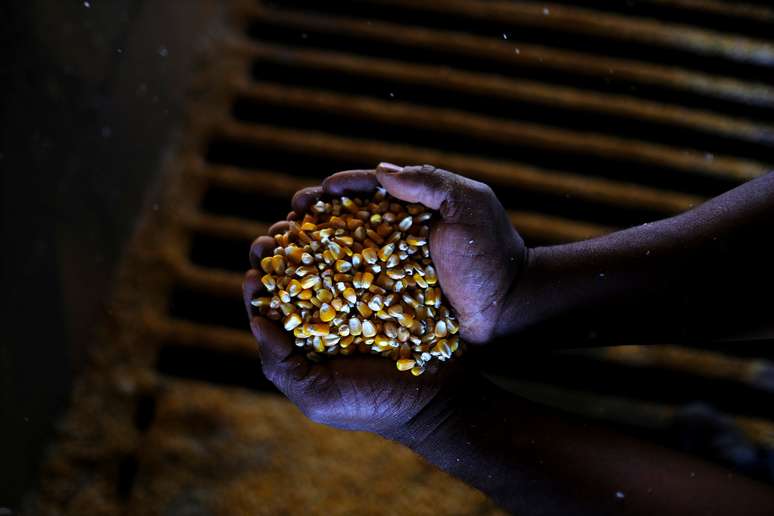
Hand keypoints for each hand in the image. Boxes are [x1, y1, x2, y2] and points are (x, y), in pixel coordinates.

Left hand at [243, 236, 464, 437]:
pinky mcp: (391, 276)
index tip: (255, 272)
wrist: (436, 398)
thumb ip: (282, 365)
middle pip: (296, 270)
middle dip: (279, 250)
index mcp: (305, 336)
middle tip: (272, 237)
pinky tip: (342, 210)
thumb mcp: (319, 396)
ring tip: (300, 214)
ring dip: (310, 231)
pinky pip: (369, 249)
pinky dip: (354, 228)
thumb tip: (257, 322)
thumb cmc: (373, 404)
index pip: (273, 305)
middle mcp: (330, 308)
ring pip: (328, 252)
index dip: (259, 286)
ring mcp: (360, 289)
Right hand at [291, 163, 526, 342]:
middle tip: (283, 227)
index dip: (335, 191)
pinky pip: (351, 293)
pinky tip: (298, 296)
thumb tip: (381, 171)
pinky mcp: (390, 302)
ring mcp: (390, 272)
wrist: (511, 309)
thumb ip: (429, 183)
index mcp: (411, 208)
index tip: (312, 197)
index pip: (365, 192)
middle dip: (308, 223)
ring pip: (339, 259)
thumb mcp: (470, 205)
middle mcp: (395, 238)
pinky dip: (323, 291)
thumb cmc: (493, 254)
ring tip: (278, 258)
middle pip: (342, 224)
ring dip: (306, 257)